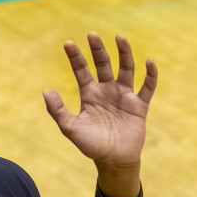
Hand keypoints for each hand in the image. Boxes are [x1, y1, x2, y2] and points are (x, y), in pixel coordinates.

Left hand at [42, 33, 156, 171]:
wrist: (113, 161)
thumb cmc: (91, 145)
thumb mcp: (71, 128)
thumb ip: (58, 111)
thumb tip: (46, 91)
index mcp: (90, 94)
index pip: (82, 70)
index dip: (76, 57)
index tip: (68, 44)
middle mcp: (107, 91)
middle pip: (103, 64)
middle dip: (98, 50)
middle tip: (92, 35)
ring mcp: (124, 96)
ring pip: (126, 69)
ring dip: (124, 53)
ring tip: (119, 38)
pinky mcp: (139, 105)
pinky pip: (147, 87)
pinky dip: (150, 75)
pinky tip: (149, 62)